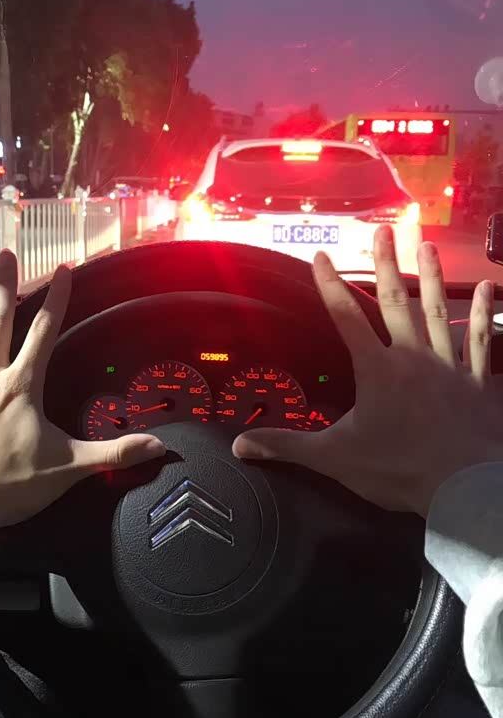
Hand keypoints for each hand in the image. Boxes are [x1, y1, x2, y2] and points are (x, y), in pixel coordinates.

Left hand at [0, 250, 164, 542]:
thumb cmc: (9, 487)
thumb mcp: (68, 469)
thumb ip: (114, 453)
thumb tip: (159, 447)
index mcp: (23, 387)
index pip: (44, 332)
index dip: (56, 299)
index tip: (63, 271)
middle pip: (1, 320)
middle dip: (8, 284)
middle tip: (8, 252)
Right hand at [233, 225, 502, 517]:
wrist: (462, 486)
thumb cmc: (397, 470)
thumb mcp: (334, 458)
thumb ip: (286, 447)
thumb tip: (239, 446)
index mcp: (376, 369)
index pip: (346, 318)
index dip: (330, 286)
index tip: (321, 255)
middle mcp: (411, 357)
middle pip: (395, 302)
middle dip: (386, 264)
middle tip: (384, 231)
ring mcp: (447, 366)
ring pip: (436, 312)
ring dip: (431, 277)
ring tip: (426, 245)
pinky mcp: (476, 382)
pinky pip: (477, 341)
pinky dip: (482, 314)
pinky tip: (488, 289)